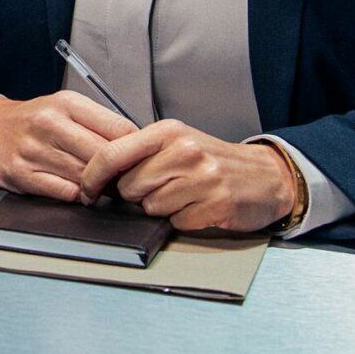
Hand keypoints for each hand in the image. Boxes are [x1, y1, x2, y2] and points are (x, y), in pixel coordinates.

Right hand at [0, 90, 137, 202]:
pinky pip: (64, 192)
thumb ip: (99, 124)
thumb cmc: (33, 121)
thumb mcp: (64, 108)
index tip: (139, 159)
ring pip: (86, 177)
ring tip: (102, 186)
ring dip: (99, 187)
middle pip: (104, 156)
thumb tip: (139, 147)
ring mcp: (33, 150)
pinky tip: (79, 192)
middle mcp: (49, 123)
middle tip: (125, 179)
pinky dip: (78, 196)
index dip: (136, 149)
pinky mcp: (21, 174)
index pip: (120, 129)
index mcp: (67, 104)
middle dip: (119, 172)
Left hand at [76, 120, 298, 232]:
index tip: (87, 190)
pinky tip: (200, 207)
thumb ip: (142, 153)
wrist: (267, 176)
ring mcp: (202, 178)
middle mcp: (184, 150)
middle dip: (139, 194)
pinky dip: (184, 220)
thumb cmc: (214, 161)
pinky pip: (177, 222)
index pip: (112, 154)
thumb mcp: (178, 143)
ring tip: (186, 195)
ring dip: (163, 208)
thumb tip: (100, 175)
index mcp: (168, 131)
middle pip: (130, 186)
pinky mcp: (216, 204)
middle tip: (163, 188)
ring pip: (151, 206)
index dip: (92, 176)